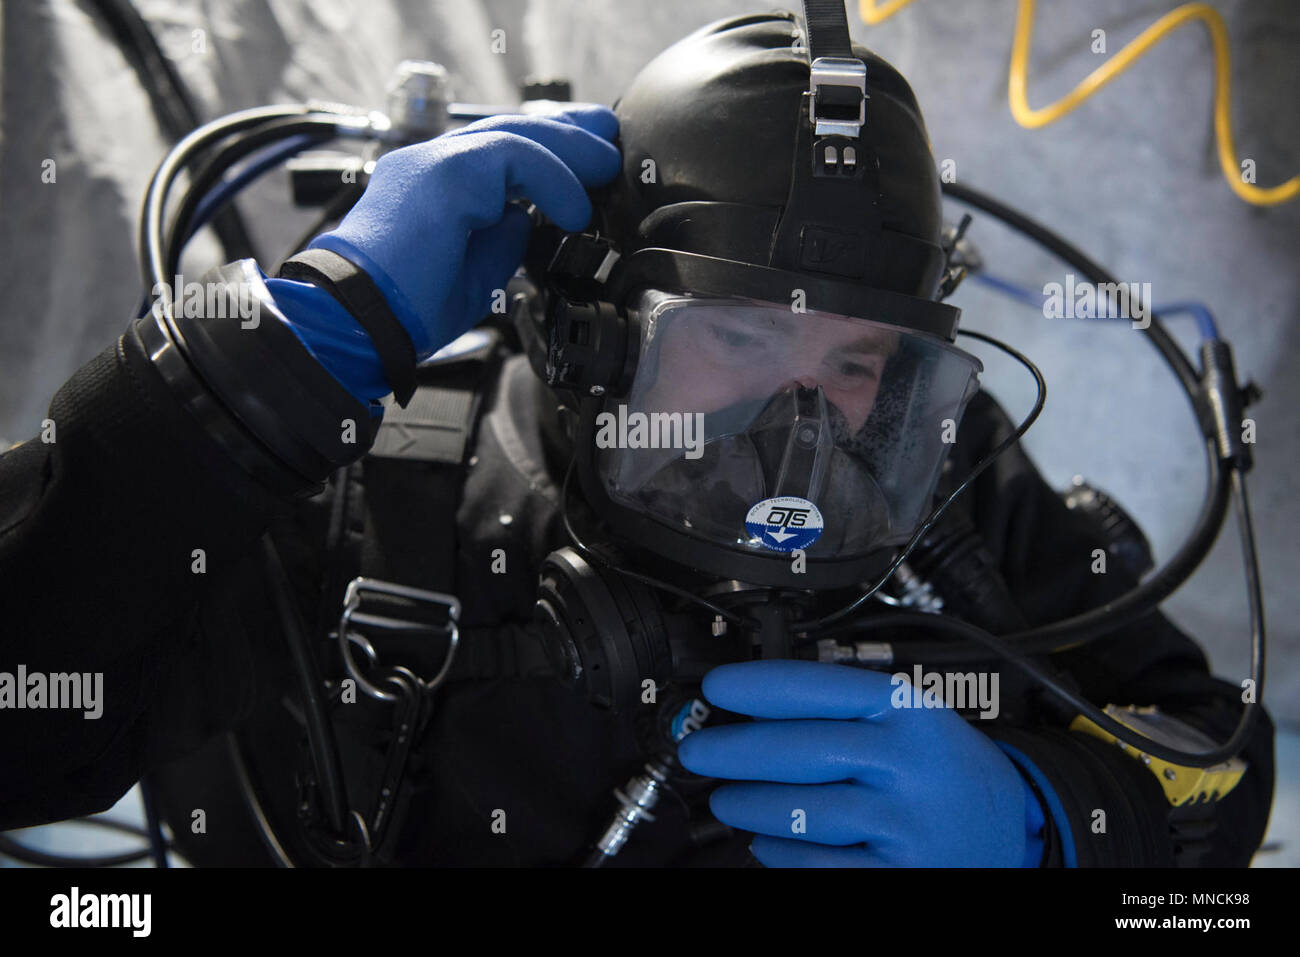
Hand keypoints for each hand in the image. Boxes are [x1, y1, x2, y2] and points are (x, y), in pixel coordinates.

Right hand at [268, 104, 620, 400]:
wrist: (357, 322)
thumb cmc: (404, 309)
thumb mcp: (475, 271)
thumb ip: (502, 237)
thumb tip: (531, 219)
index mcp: (436, 184)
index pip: (501, 149)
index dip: (550, 148)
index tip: (590, 159)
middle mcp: (431, 163)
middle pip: (511, 129)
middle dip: (568, 131)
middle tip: (609, 138)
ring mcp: (433, 162)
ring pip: (515, 134)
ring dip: (568, 151)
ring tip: (604, 170)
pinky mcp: (442, 173)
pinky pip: (513, 158)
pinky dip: (552, 180)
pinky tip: (572, 209)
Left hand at [676, 659, 1043, 866]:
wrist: (1012, 832)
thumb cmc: (946, 771)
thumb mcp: (913, 720)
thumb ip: (847, 711)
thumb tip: (758, 711)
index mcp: (910, 712)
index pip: (820, 688)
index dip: (758, 686)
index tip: (718, 688)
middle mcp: (909, 764)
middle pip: (800, 750)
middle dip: (734, 751)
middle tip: (700, 751)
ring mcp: (905, 822)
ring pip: (803, 811)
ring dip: (749, 805)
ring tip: (727, 799)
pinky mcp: (898, 873)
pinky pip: (818, 865)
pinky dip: (780, 853)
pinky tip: (767, 842)